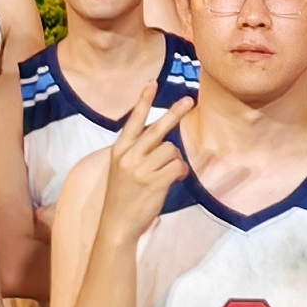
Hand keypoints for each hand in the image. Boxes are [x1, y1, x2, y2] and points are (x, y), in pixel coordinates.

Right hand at [94, 75, 188, 249]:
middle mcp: (129, 156)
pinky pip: (178, 166)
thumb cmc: (122, 196)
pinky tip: (174, 180)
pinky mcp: (155, 182)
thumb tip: (163, 141)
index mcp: (119, 150)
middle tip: (189, 100)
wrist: (117, 224)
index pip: (133, 120)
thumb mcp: (121, 169)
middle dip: (175, 113)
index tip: (151, 82)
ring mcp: (141, 169)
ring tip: (167, 173)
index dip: (144, 100)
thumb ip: (137, 152)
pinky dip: (180, 172)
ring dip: (174, 160)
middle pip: (157, 128)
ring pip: (171, 150)